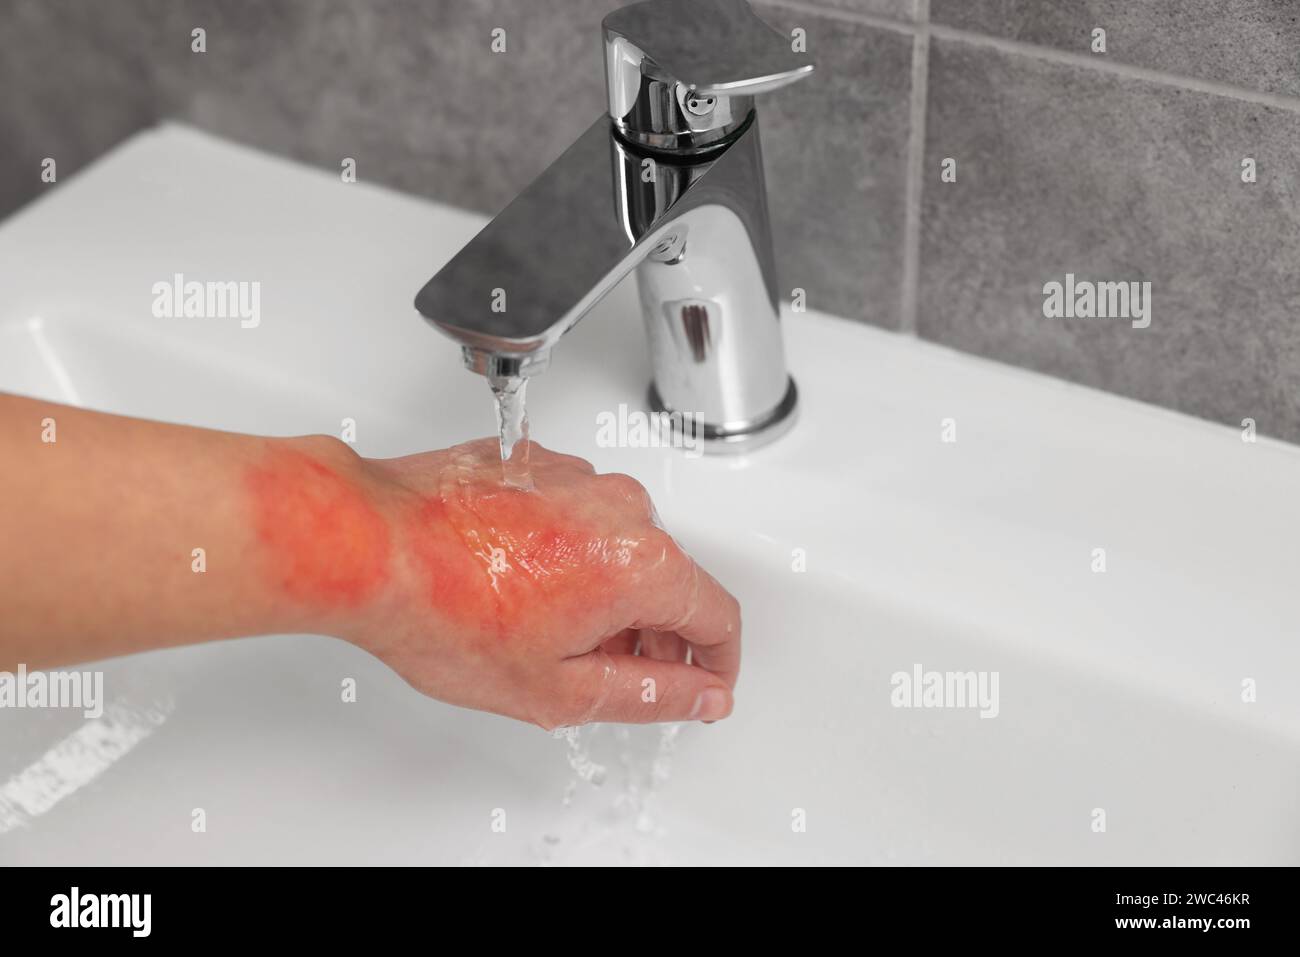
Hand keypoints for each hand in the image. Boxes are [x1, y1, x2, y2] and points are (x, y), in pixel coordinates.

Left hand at [345, 439, 740, 727]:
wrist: (370, 544)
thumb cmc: (444, 611)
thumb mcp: (557, 688)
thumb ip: (648, 695)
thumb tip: (701, 696)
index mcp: (642, 563)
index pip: (719, 617)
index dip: (717, 665)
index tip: (703, 687)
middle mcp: (621, 507)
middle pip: (673, 579)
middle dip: (655, 635)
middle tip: (613, 676)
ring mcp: (578, 478)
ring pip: (624, 545)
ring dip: (610, 593)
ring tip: (549, 634)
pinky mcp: (539, 463)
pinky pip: (581, 515)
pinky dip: (572, 554)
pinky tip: (522, 588)